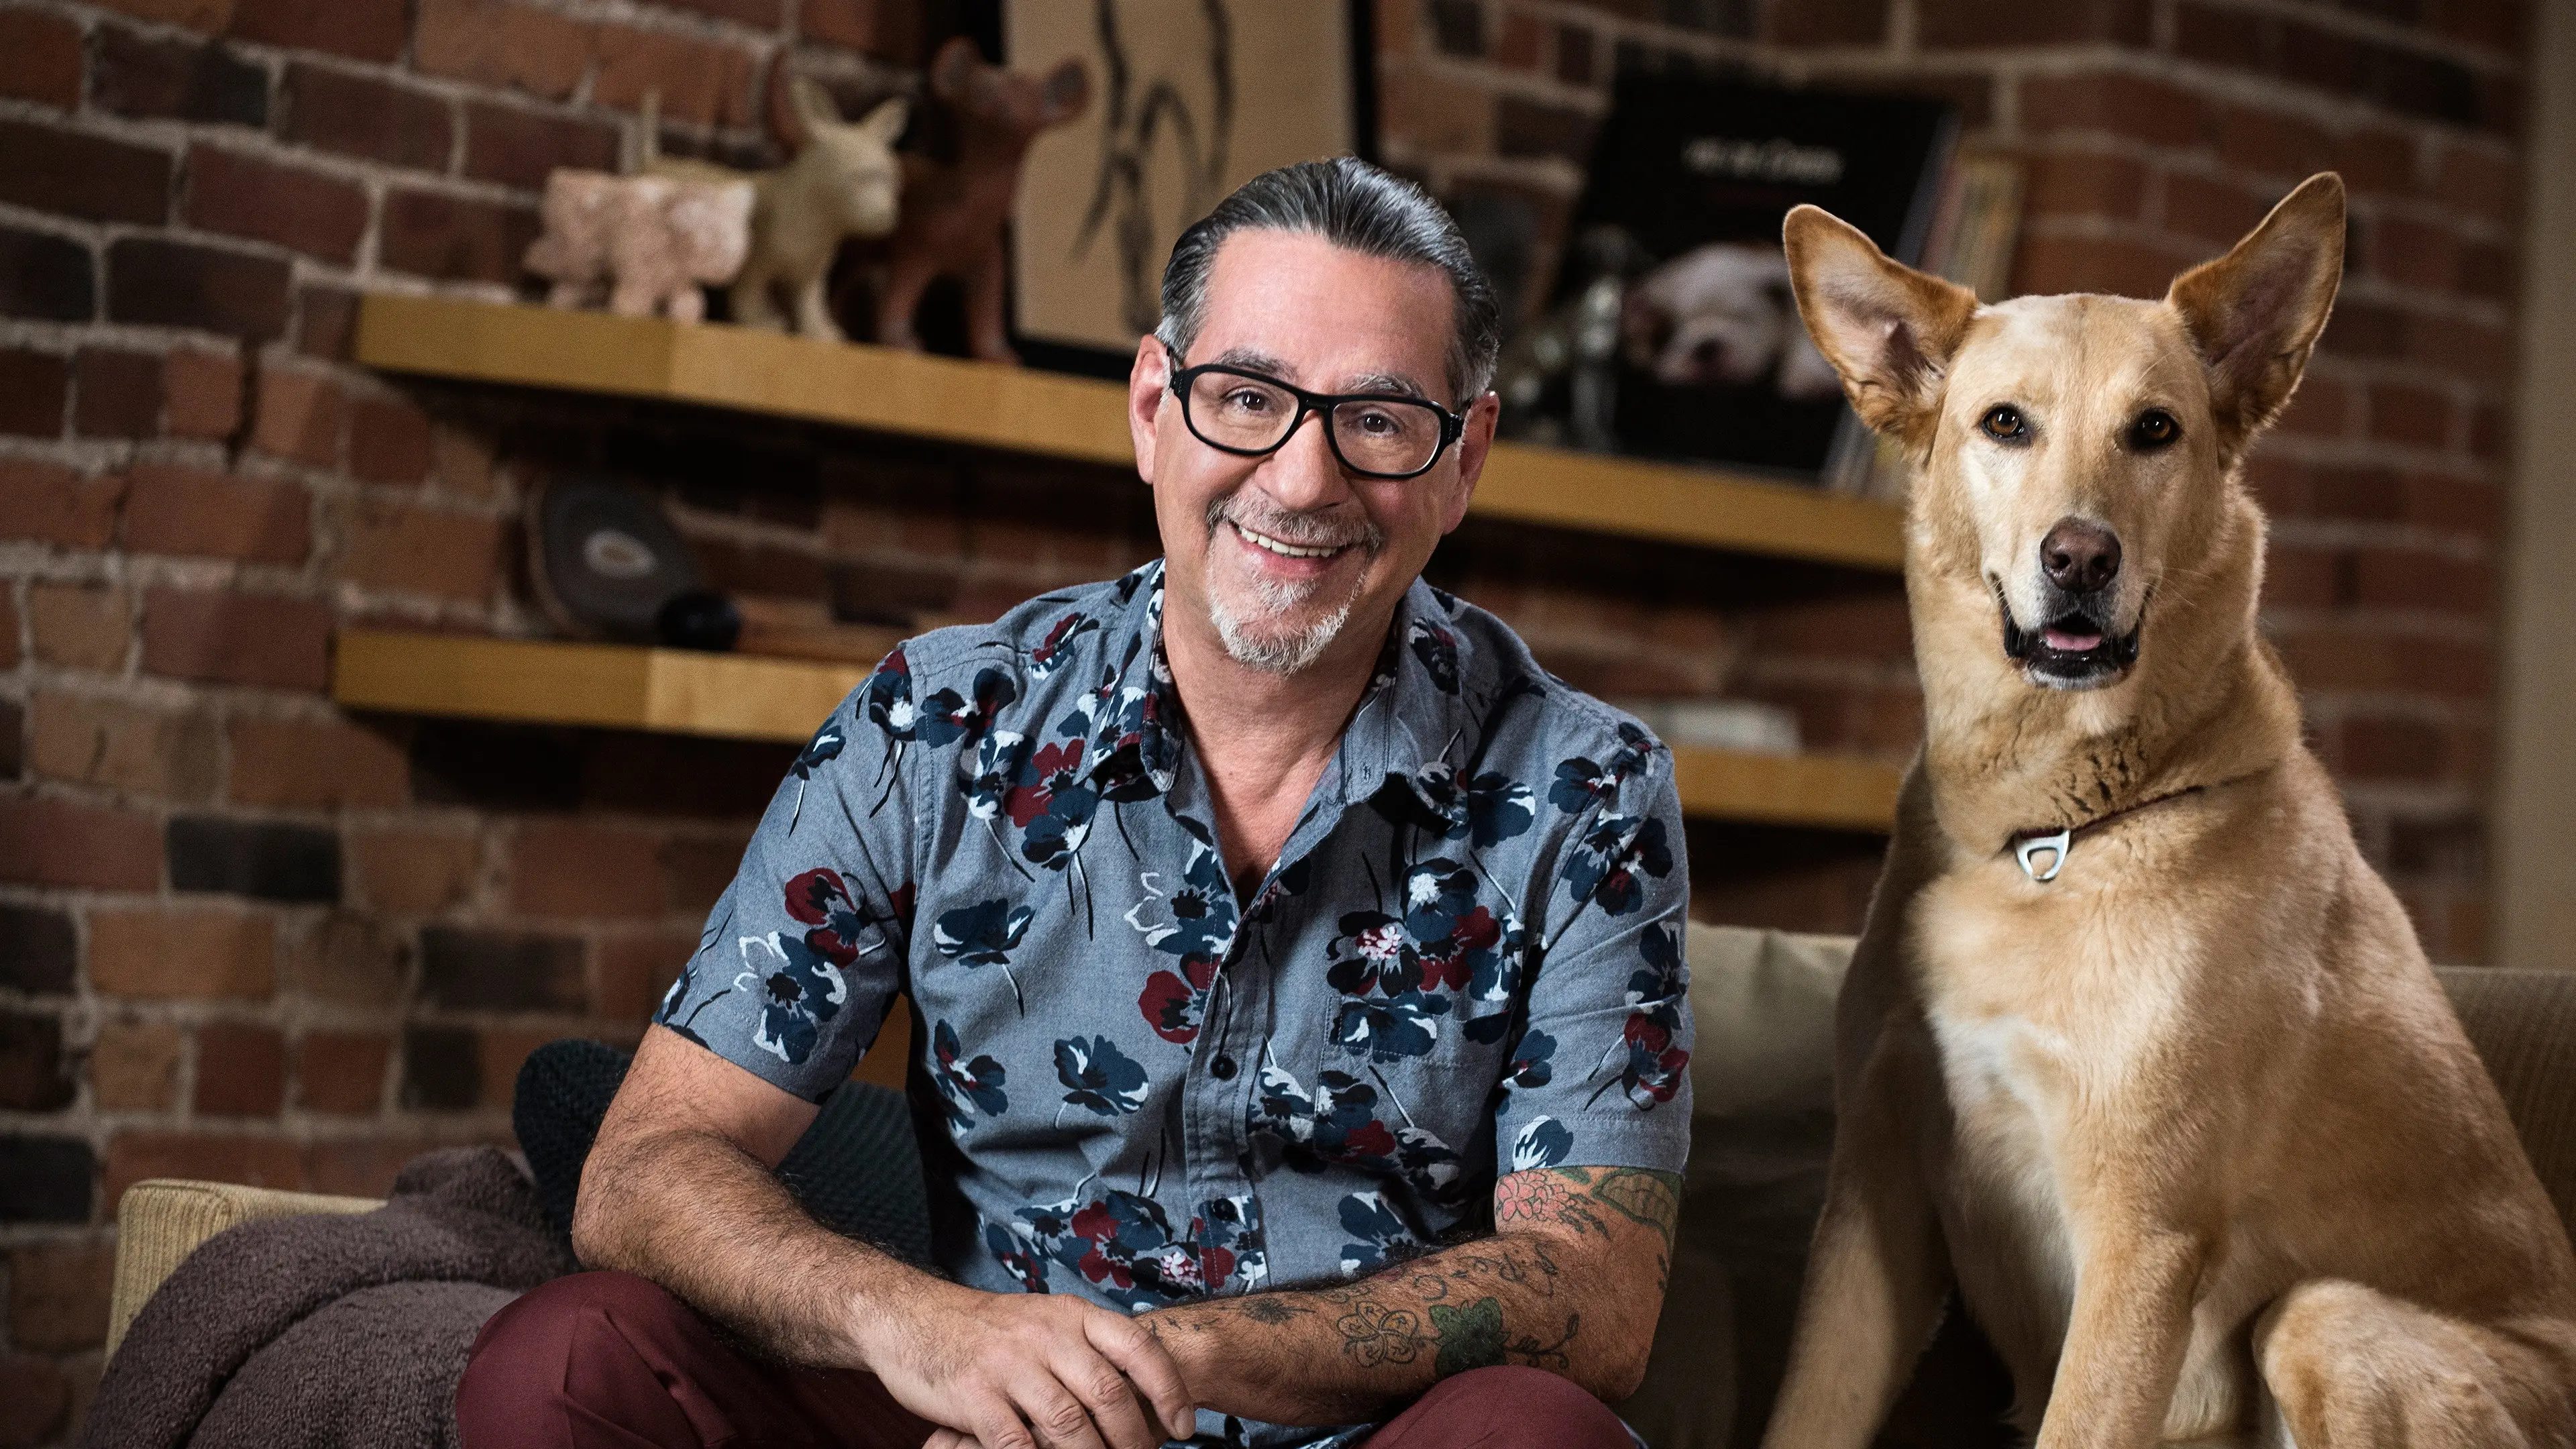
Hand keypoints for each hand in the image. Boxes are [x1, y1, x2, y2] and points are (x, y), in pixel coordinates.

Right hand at [859, 1282, 1195, 1448]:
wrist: (909, 1315)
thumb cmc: (984, 1329)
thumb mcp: (1042, 1320)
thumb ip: (1084, 1348)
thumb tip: (1139, 1391)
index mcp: (1070, 1314)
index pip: (1137, 1347)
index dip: (1168, 1390)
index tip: (1183, 1426)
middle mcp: (1046, 1334)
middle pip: (1109, 1394)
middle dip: (1134, 1440)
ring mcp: (1009, 1365)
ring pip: (1069, 1425)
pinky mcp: (975, 1395)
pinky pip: (1017, 1443)